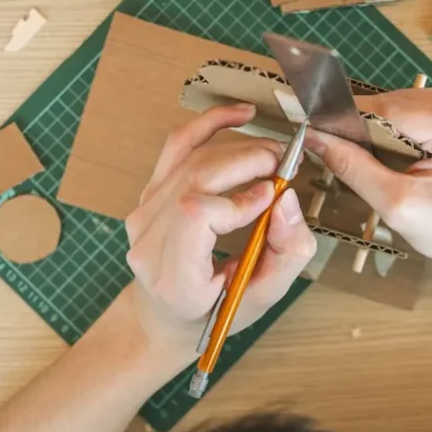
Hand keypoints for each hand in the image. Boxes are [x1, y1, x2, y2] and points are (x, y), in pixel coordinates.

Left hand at [120, 103, 316, 362]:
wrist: (166, 316)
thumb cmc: (215, 312)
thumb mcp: (261, 298)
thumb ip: (286, 253)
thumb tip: (288, 199)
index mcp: (173, 278)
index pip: (195, 215)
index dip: (238, 200)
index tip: (272, 199)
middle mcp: (149, 242)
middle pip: (195, 177)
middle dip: (248, 161)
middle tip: (286, 165)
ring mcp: (143, 214)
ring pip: (191, 157)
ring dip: (240, 147)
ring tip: (275, 156)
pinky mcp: (149, 194)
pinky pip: (177, 146)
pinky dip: (210, 124)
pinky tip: (241, 115)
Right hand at [305, 82, 431, 280]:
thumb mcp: (398, 206)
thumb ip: (354, 167)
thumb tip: (313, 136)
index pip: (388, 109)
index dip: (349, 122)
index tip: (320, 136)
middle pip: (398, 102)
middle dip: (373, 130)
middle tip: (365, 165)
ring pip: (408, 102)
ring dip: (391, 129)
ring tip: (396, 166)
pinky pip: (424, 105)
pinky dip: (409, 127)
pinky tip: (413, 155)